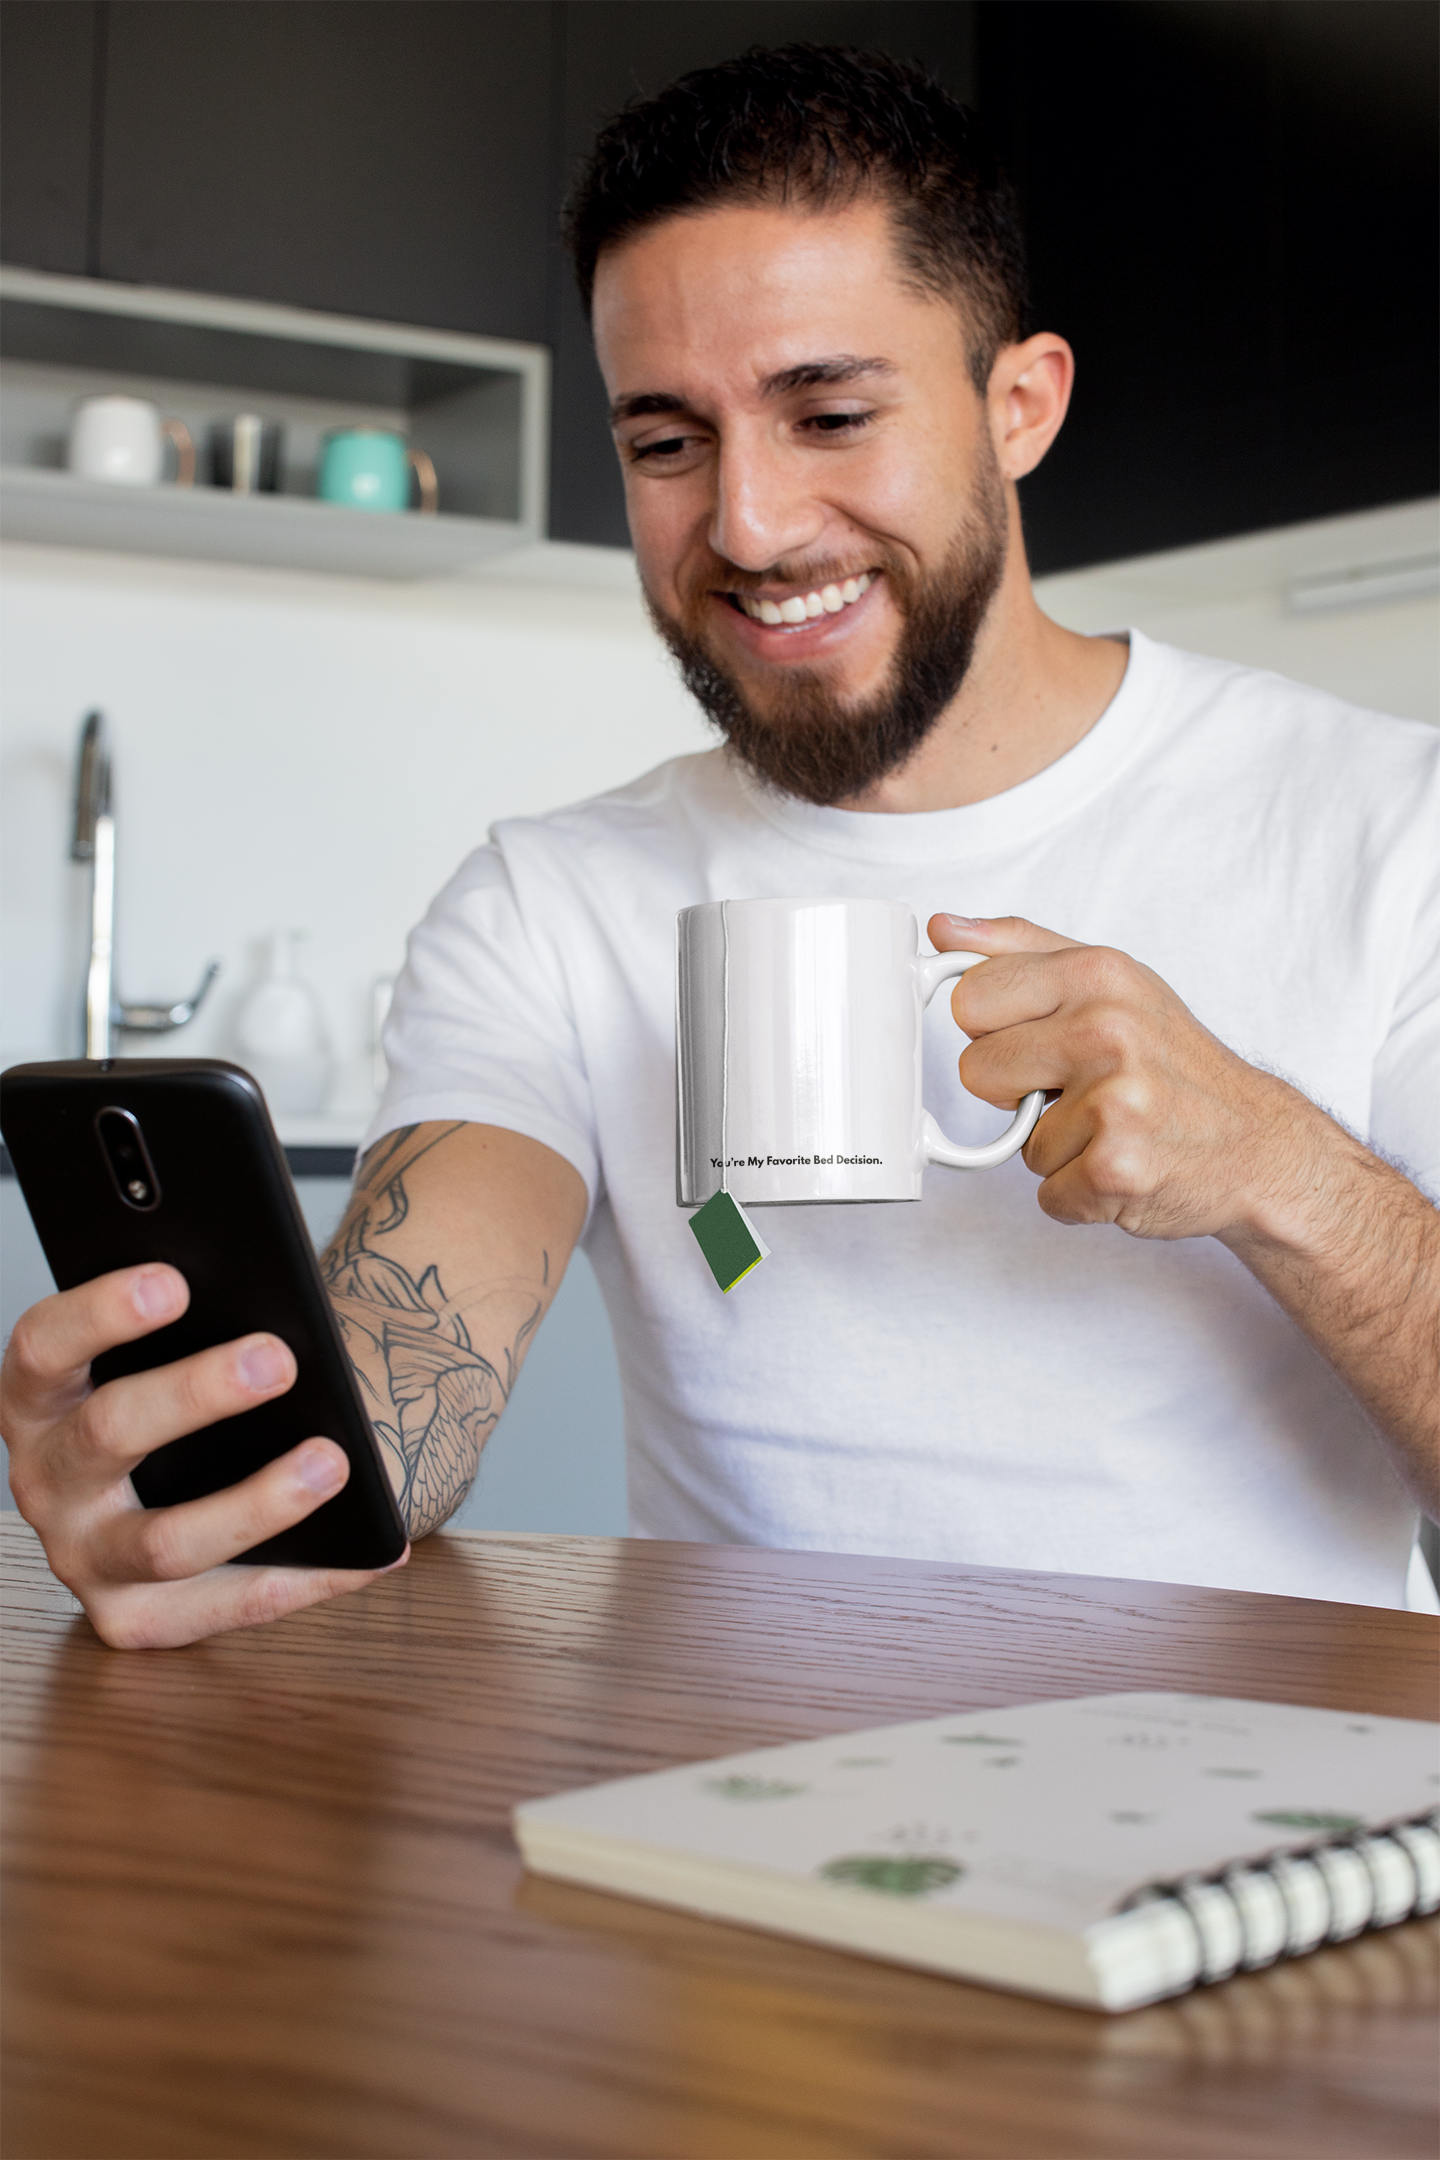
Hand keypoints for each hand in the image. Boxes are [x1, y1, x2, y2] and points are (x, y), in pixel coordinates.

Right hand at [1, 1264, 406, 1648]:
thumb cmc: (192, 1394)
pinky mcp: (133, 1619)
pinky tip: (376, 1550)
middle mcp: (48, 1479)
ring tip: (332, 1461)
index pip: (45, 1346)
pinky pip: (228, 1607)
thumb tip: (271, 1318)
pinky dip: (311, 1578)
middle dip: (196, 1393)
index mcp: (40, 1397)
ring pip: (163, 1542)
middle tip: (278, 1359)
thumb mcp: (176, 1351)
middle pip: (108, 1433)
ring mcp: (84, 1557)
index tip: (174, 1282)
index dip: (100, 1313)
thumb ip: (202, 1328)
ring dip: (257, 1503)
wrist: (203, 1475)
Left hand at [929, 912, 1327, 1242]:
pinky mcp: (1115, 1169)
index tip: (1037, 1041)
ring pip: (1018, 1143)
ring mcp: (1113, 1103)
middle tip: (1077, 1089)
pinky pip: (1047, 1194)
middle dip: (1016, 1092)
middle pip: (977, 1072)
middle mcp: (1106, 1031)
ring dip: (1059, 1148)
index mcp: (1097, 974)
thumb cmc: (1175, 1063)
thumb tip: (944, 930)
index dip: (995, 1031)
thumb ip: (1021, 949)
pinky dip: (1080, 1194)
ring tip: (1113, 1127)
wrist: (1258, 1143)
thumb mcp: (1111, 981)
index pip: (970, 999)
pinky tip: (1125, 1164)